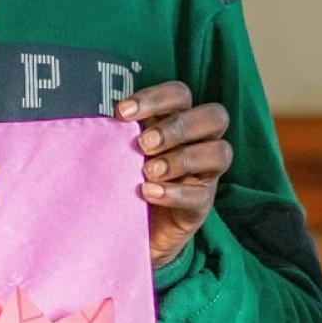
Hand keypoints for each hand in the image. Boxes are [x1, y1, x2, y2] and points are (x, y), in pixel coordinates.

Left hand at [117, 81, 231, 267]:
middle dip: (177, 127)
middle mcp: (200, 141)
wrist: (126, 228)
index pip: (180, 94)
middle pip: (214, 116)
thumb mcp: (121, 151)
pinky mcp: (201, 205)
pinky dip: (173, 192)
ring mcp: (205, 173)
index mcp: (177, 119)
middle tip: (143, 144)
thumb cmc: (123, 177)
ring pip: (220, 152)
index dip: (155, 98)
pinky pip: (200, 195)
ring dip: (181, 158)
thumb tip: (101, 117)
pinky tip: (148, 192)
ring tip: (147, 171)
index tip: (121, 113)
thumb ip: (118, 133)